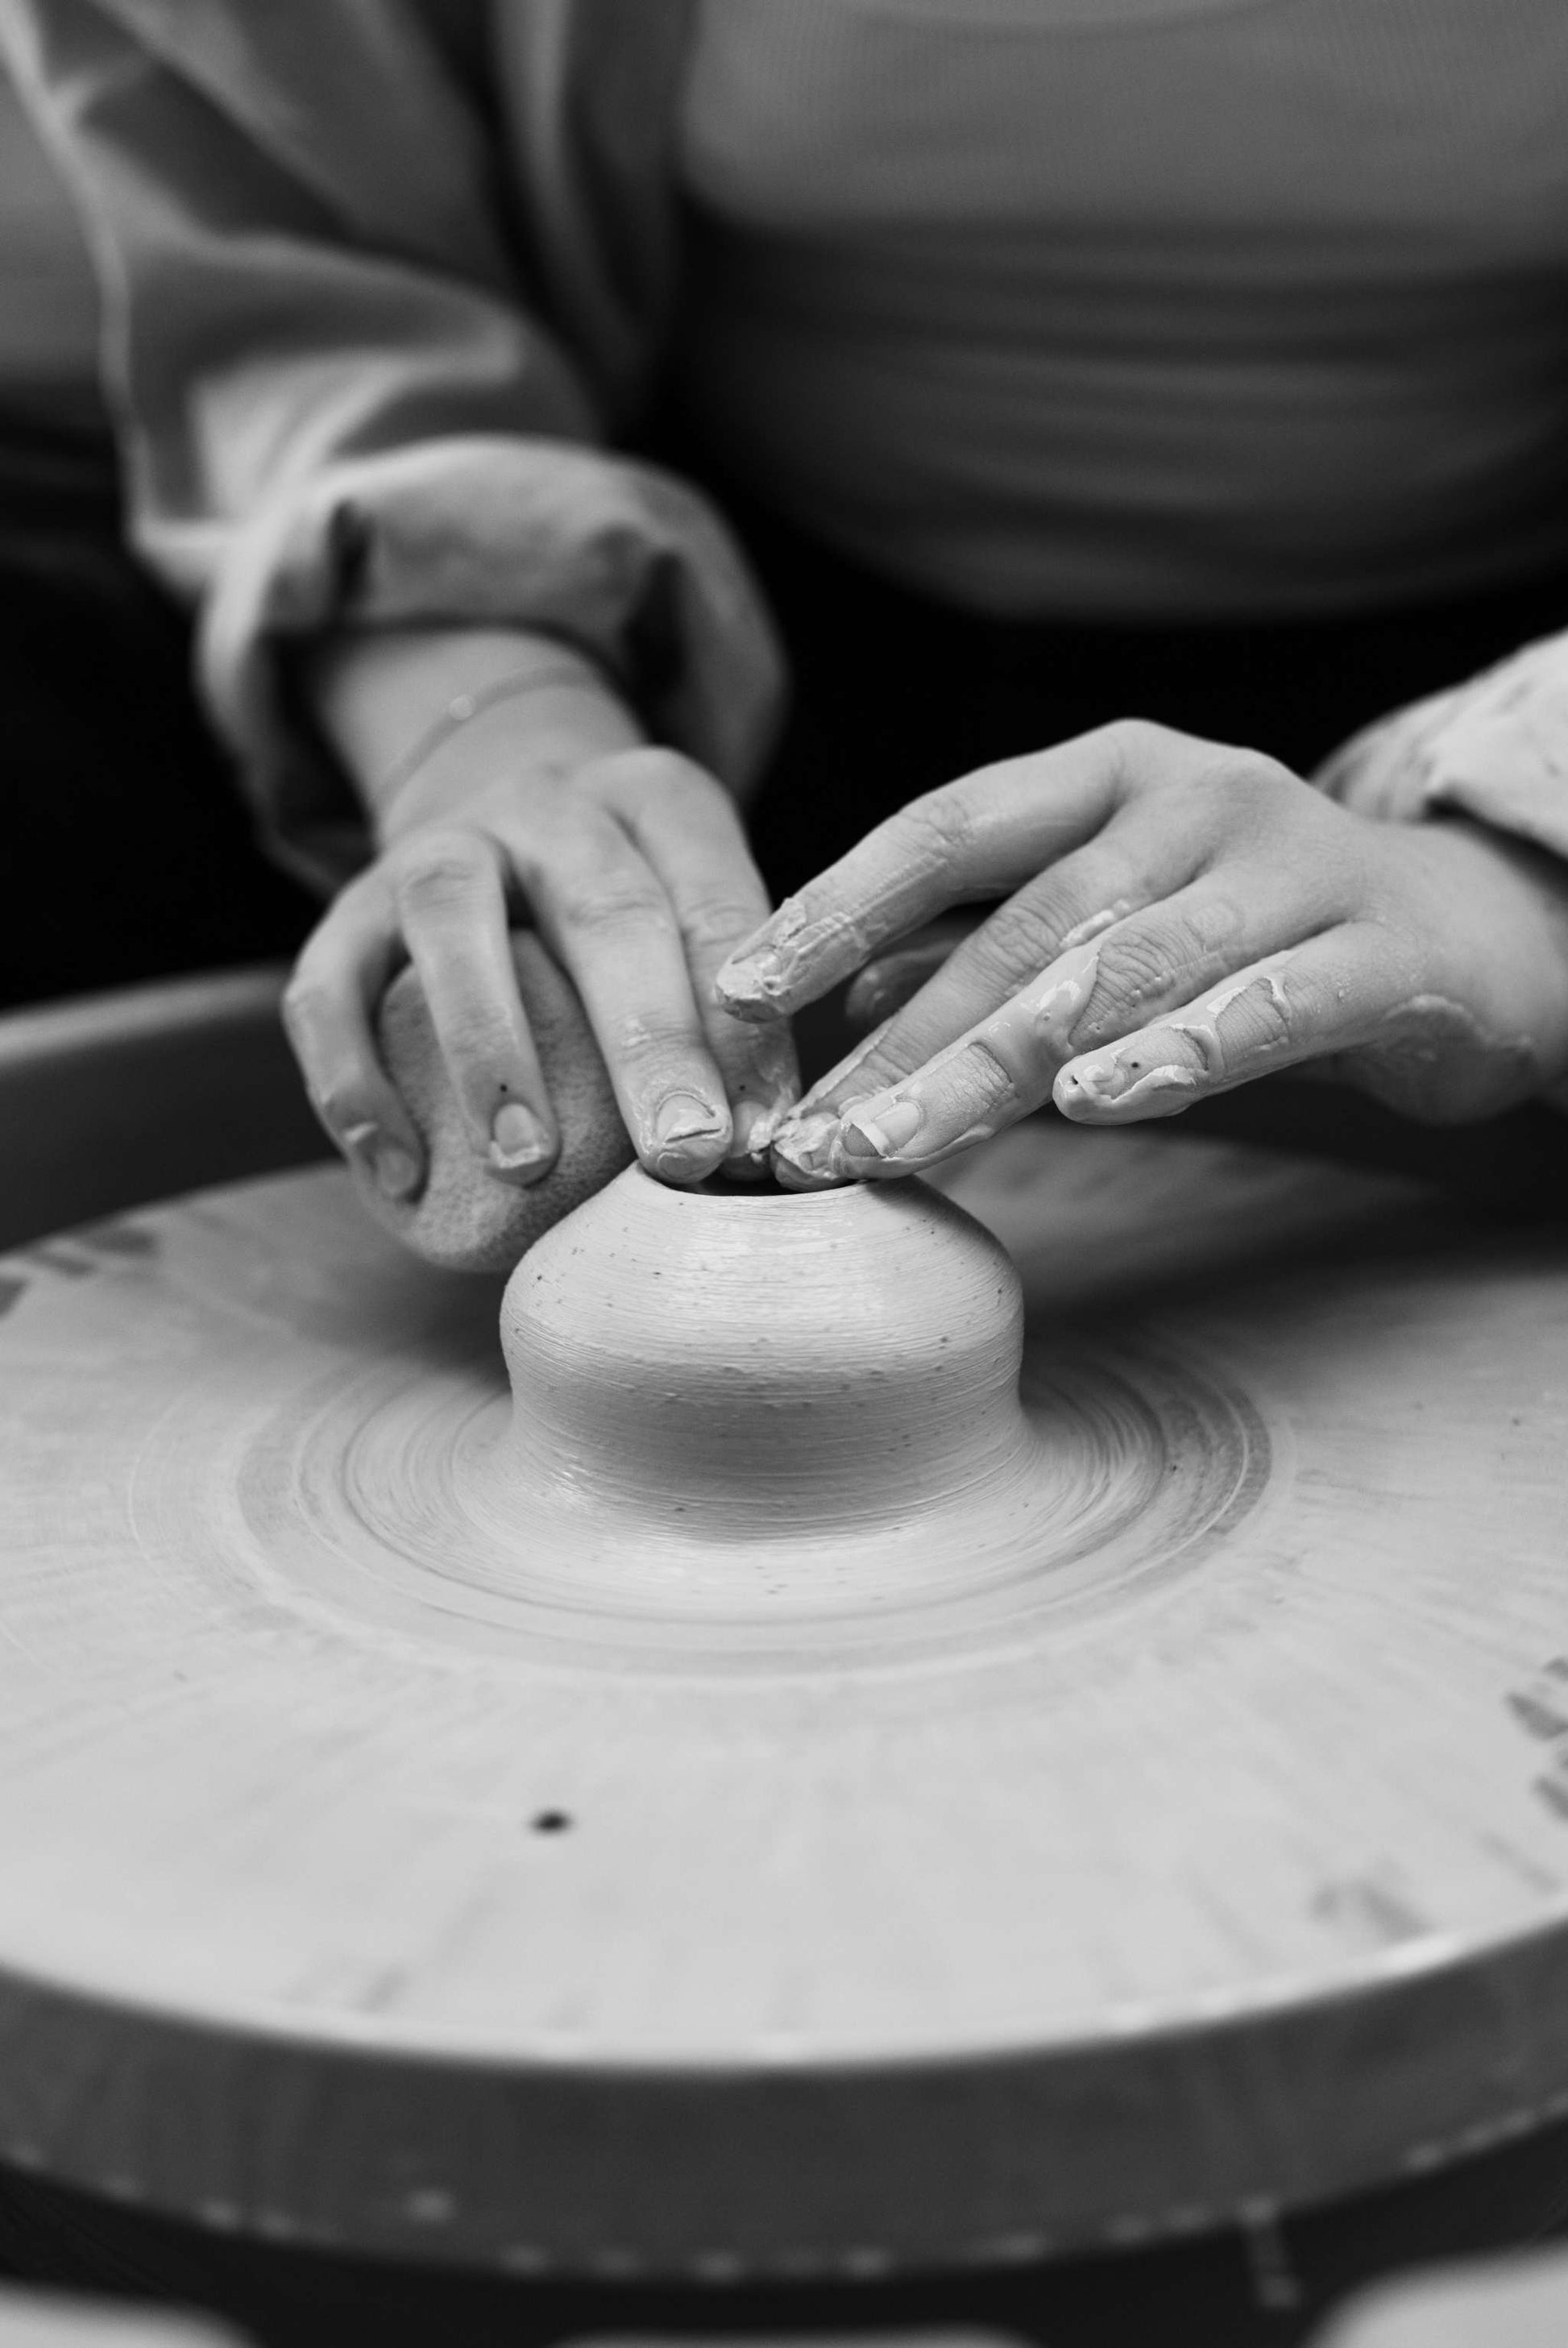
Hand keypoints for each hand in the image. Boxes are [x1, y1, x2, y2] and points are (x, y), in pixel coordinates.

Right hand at [283, 630, 795, 1202]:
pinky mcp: (344, 910)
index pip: (716, 905)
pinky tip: (398, 1175)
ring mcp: (437, 846)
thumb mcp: (695, 920)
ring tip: (527, 1164)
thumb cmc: (629, 918)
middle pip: (604, 909)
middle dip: (649, 1041)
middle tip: (683, 1154)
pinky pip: (329, 990)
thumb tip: (768, 1146)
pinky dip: (356, 1083)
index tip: (760, 1135)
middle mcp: (549, 805)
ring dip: (491, 1047)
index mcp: (659, 800)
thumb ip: (734, 1011)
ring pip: (452, 918)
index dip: (743, 1026)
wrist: (497, 826)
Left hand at [714, 720, 1567, 1183]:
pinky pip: (1271, 1004)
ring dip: (1002, 1064)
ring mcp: (1293, 865)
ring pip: (1127, 968)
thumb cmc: (1248, 931)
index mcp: (1111, 772)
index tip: (737, 993)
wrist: (1466, 934)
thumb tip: (833, 1003)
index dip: (838, 905)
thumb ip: (985, 946)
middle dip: (901, 1038)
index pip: (948, 827)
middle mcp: (1196, 795)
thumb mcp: (1110, 918)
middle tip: (808, 1139)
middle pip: (1023, 922)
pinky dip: (1184, 1050)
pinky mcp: (1381, 950)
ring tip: (901, 1143)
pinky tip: (1101, 1101)